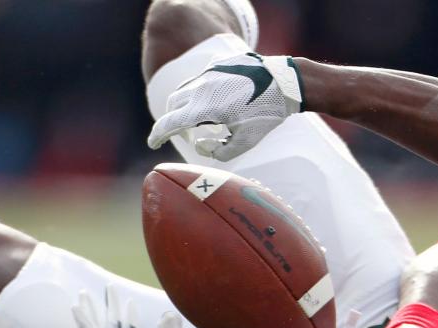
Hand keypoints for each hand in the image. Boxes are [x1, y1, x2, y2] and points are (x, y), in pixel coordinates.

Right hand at [147, 53, 303, 159]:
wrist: (284, 82)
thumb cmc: (266, 114)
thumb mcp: (245, 142)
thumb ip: (219, 152)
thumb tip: (201, 146)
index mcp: (205, 107)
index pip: (171, 122)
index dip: (158, 135)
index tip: (153, 144)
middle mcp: (202, 87)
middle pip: (173, 105)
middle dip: (175, 122)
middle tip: (190, 136)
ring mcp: (208, 73)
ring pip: (184, 90)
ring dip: (185, 107)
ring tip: (204, 121)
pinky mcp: (217, 65)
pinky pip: (199, 80)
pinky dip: (199, 94)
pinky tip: (220, 103)